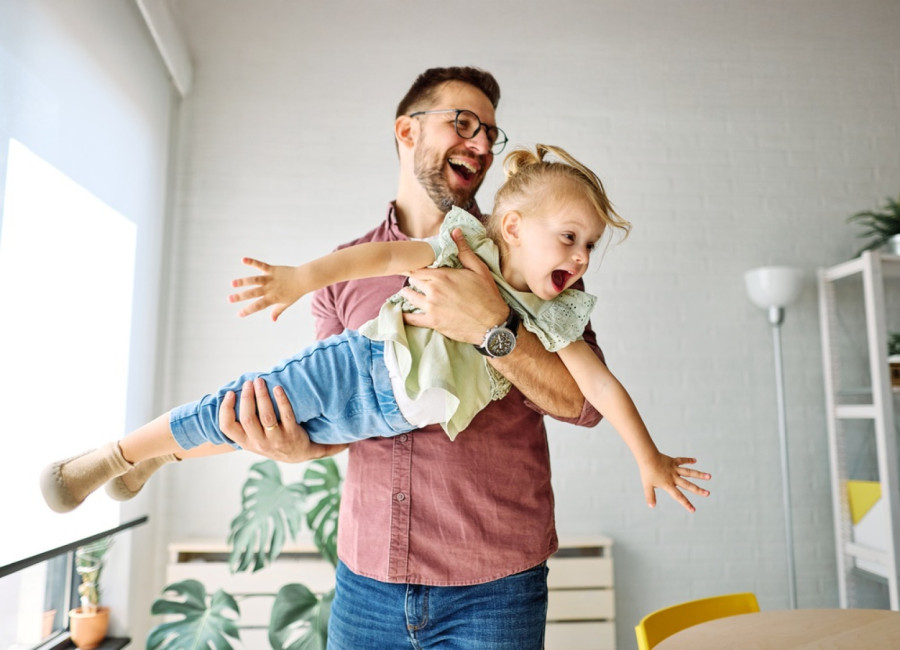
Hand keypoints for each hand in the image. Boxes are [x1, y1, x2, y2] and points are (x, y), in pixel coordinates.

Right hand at [219, 377, 347, 461]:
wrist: (296, 454)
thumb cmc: (270, 441)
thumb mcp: (253, 440)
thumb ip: (243, 425)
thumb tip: (231, 396)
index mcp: (246, 442)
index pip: (227, 427)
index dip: (225, 409)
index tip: (230, 393)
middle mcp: (259, 442)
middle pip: (247, 419)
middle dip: (246, 398)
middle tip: (248, 383)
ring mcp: (276, 439)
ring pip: (266, 416)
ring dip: (262, 396)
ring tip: (259, 381)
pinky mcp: (292, 433)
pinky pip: (286, 414)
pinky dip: (281, 400)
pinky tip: (277, 388)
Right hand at [229, 257, 305, 320]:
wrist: (304, 279)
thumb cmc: (295, 292)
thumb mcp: (286, 303)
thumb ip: (278, 311)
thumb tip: (273, 320)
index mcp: (272, 299)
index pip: (258, 306)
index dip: (248, 310)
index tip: (238, 314)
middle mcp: (269, 289)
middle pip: (253, 294)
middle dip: (240, 297)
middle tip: (229, 299)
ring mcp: (270, 279)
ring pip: (254, 280)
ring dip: (243, 282)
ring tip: (233, 284)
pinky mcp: (272, 269)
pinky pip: (261, 265)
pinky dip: (252, 262)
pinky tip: (243, 260)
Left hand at [401, 228, 507, 342]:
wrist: (492, 323)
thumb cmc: (487, 295)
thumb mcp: (479, 269)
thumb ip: (464, 250)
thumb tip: (455, 231)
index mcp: (443, 275)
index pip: (420, 268)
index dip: (418, 268)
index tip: (417, 269)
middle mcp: (434, 289)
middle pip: (414, 281)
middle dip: (415, 280)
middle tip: (415, 281)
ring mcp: (431, 306)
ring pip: (410, 297)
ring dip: (408, 294)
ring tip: (407, 293)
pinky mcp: (432, 322)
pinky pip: (412, 319)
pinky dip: (405, 316)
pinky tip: (401, 314)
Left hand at [639, 454, 710, 512]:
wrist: (647, 458)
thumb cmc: (647, 472)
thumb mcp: (647, 486)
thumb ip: (650, 496)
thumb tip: (651, 506)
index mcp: (668, 484)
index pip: (678, 496)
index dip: (686, 503)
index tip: (693, 510)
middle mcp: (674, 477)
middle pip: (688, 485)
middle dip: (698, 490)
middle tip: (708, 493)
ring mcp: (675, 469)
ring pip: (689, 473)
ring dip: (699, 475)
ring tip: (709, 476)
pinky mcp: (673, 461)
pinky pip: (682, 460)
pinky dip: (688, 460)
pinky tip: (695, 460)